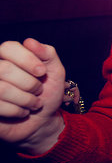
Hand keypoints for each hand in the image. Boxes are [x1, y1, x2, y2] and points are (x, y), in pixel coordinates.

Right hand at [0, 39, 66, 153]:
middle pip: (5, 69)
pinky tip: (23, 112)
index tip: (41, 72)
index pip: (8, 47)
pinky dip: (17, 111)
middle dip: (29, 83)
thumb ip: (47, 54)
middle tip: (39, 91)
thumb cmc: (47, 93)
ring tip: (34, 103)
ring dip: (26, 99)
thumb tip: (30, 42)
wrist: (42, 121)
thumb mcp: (55, 72)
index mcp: (7, 57)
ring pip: (1, 89)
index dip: (27, 59)